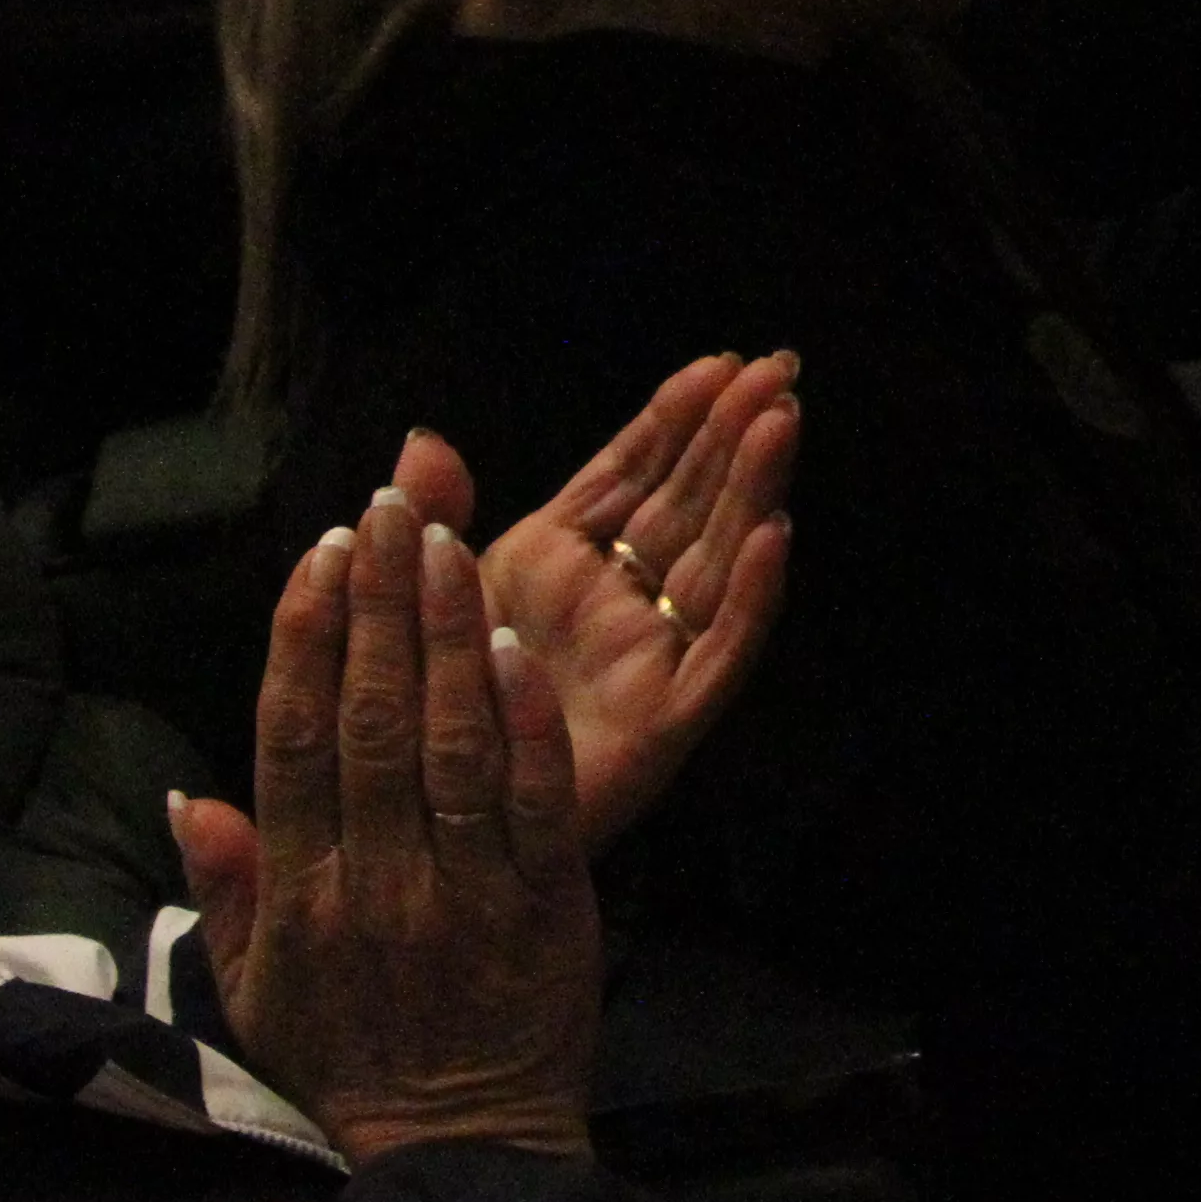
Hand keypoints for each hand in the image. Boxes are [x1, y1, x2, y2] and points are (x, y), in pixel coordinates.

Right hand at [175, 489, 602, 1166]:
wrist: (465, 1156)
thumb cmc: (354, 1065)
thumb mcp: (253, 993)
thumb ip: (220, 890)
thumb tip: (187, 794)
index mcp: (300, 897)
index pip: (292, 741)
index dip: (302, 640)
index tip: (316, 555)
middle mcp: (374, 884)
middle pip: (370, 720)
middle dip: (376, 604)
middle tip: (386, 505)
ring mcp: (463, 893)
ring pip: (449, 743)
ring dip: (446, 635)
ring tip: (445, 541)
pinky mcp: (546, 906)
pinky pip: (531, 798)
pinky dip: (521, 719)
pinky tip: (513, 644)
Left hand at [382, 357, 799, 848]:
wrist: (426, 839)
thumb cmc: (426, 717)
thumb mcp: (420, 602)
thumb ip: (430, 520)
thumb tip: (424, 438)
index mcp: (559, 562)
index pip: (631, 471)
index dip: (673, 417)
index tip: (716, 362)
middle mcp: (615, 603)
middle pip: (690, 503)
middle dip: (733, 434)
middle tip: (777, 367)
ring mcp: (646, 660)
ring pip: (716, 561)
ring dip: (752, 491)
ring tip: (780, 421)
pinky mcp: (663, 723)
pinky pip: (718, 657)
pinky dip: (750, 600)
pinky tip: (773, 541)